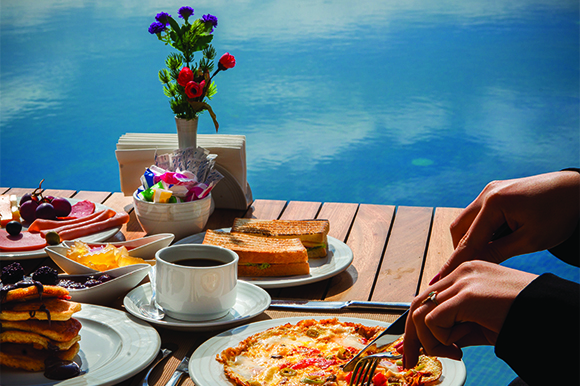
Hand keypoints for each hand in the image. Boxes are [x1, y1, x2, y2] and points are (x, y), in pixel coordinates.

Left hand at [403, 261, 536, 367]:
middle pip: (418, 304)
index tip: (413, 350)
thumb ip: (458, 324)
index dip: (416, 326)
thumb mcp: (483, 321)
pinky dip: (441, 341)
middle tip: (411, 361)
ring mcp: (463, 281)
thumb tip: (432, 340)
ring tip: (455, 352)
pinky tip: (461, 348)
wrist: (552, 314)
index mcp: (465, 275)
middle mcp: (461, 273)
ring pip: (421, 313)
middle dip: (411, 337)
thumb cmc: (523, 319)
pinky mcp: (467, 296)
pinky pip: (434, 321)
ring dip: (431, 342)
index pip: (427, 298)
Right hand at [436, 171, 578, 280]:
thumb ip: (498, 252)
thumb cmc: (559, 214)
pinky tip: (494, 241)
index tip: (439, 279)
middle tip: (469, 269)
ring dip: (471, 239)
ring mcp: (490, 190)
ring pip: (467, 220)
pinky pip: (478, 214)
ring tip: (487, 255)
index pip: (468, 240)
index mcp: (495, 203)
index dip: (454, 262)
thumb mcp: (530, 240)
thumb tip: (473, 267)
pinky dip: (481, 230)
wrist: (578, 190)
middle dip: (462, 249)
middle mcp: (487, 193)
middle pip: (459, 228)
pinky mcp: (496, 191)